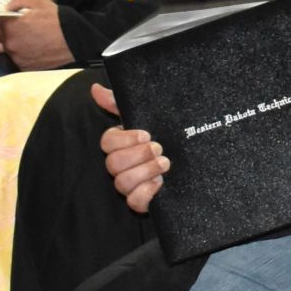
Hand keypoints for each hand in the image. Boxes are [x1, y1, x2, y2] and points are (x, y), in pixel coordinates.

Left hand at [0, 0, 72, 69]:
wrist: (75, 42)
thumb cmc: (57, 20)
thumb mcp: (40, 1)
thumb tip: (6, 5)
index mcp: (9, 26)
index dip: (5, 15)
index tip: (15, 14)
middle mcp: (8, 43)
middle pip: (1, 34)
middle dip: (9, 28)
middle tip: (25, 25)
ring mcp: (16, 57)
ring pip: (8, 46)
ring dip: (15, 41)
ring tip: (31, 37)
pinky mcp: (24, 66)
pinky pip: (18, 57)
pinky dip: (23, 53)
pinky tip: (34, 48)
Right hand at [93, 82, 167, 213]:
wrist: (196, 156)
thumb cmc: (165, 133)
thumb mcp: (149, 114)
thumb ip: (120, 102)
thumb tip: (95, 88)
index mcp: (121, 144)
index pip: (107, 142)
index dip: (125, 139)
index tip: (147, 133)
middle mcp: (122, 165)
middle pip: (112, 164)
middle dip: (138, 155)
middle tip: (159, 147)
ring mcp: (131, 185)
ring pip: (122, 183)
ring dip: (145, 171)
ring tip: (165, 162)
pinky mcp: (143, 201)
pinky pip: (134, 203)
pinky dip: (146, 194)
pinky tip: (160, 184)